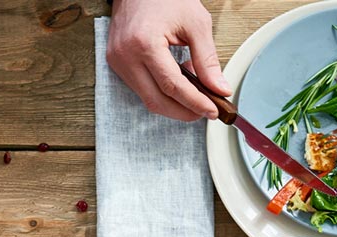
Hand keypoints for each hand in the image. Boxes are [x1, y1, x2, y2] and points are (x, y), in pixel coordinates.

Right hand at [107, 0, 228, 120]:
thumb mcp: (195, 24)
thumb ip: (207, 60)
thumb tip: (219, 88)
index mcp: (144, 44)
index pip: (173, 86)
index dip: (195, 103)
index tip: (212, 110)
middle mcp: (126, 56)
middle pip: (156, 101)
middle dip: (183, 112)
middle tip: (205, 111)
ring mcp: (118, 61)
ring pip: (147, 98)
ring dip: (173, 102)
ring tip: (194, 92)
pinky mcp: (117, 63)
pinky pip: (140, 88)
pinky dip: (161, 91)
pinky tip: (177, 82)